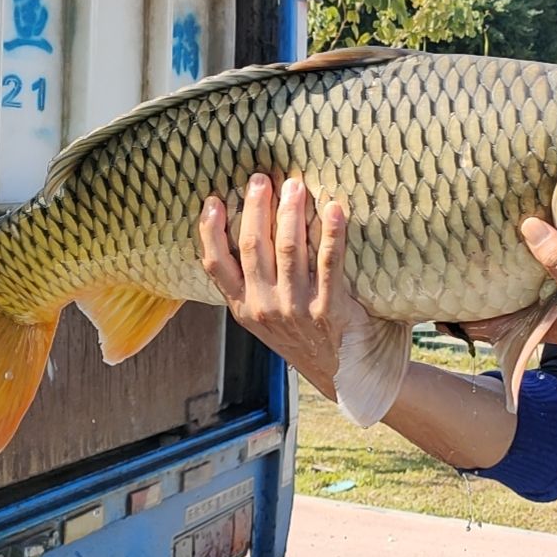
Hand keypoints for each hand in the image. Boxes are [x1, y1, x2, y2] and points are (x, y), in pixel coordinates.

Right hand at [197, 173, 383, 399]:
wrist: (347, 378)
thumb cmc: (308, 339)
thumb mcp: (268, 319)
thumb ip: (256, 285)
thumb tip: (253, 230)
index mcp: (244, 308)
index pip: (216, 265)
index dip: (210, 231)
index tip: (213, 200)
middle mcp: (265, 308)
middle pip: (254, 246)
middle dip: (256, 207)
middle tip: (261, 179)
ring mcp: (296, 308)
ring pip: (288, 248)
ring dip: (290, 212)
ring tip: (294, 186)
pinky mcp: (330, 308)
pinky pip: (329, 262)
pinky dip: (332, 233)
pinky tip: (334, 209)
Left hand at [464, 217, 556, 365]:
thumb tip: (525, 227)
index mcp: (538, 324)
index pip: (487, 324)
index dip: (460, 312)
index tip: (435, 293)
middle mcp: (546, 317)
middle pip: (504, 302)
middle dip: (482, 284)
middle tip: (455, 253)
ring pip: (527, 288)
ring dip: (513, 271)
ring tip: (487, 239)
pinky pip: (555, 275)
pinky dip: (544, 260)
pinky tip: (540, 235)